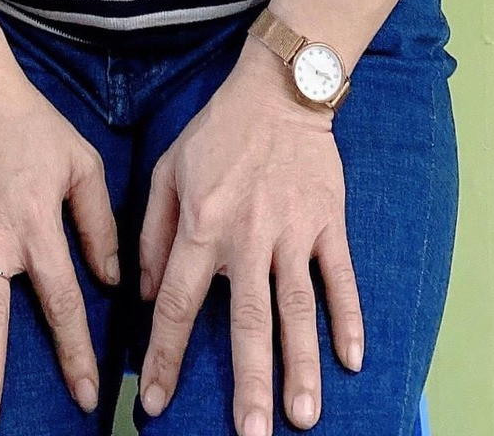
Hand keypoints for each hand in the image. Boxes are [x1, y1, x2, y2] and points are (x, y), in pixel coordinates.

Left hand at [137, 40, 363, 434]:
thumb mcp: (166, 170)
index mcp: (201, 225)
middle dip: (249, 383)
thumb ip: (150, 232)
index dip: (164, 357)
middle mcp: (247, 236)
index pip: (176, 303)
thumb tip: (141, 292)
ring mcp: (293, 231)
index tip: (154, 404)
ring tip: (303, 416)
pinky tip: (352, 360)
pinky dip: (348, 319)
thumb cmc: (217, 132)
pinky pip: (340, 278)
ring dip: (301, 365)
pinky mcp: (328, 223)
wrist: (279, 90)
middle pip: (247, 321)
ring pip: (297, 309)